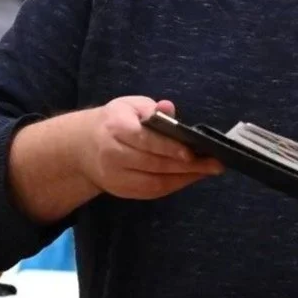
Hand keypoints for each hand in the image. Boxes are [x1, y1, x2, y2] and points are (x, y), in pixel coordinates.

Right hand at [81, 96, 223, 199]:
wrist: (82, 147)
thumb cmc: (114, 121)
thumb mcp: (130, 106)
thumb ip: (151, 108)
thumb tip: (168, 109)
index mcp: (116, 127)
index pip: (145, 140)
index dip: (169, 148)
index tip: (192, 152)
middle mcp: (113, 154)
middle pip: (153, 163)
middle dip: (187, 165)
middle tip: (214, 163)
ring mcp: (115, 176)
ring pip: (154, 181)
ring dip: (185, 178)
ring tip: (209, 170)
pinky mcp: (121, 191)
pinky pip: (152, 191)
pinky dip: (174, 185)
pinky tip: (192, 177)